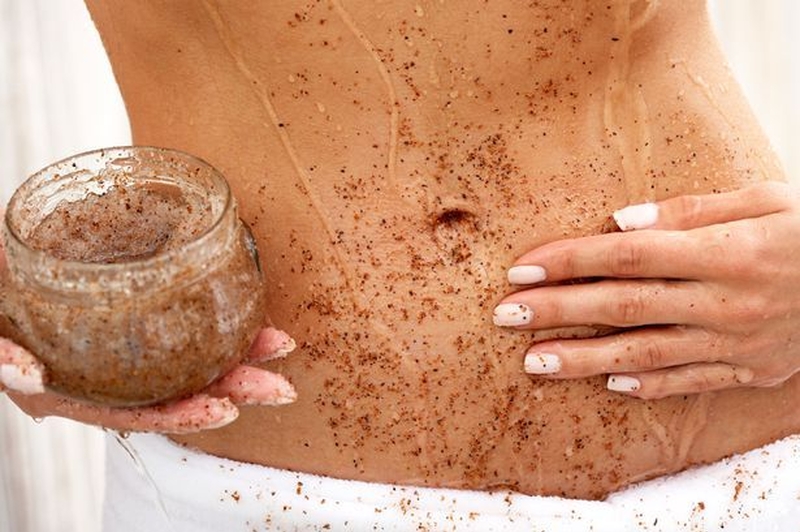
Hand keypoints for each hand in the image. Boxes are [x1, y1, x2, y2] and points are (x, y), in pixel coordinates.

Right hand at [0, 223, 296, 433]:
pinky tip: (243, 316)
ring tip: (279, 344)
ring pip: (183, 359)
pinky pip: (176, 328)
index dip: (179, 415)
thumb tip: (32, 378)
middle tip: (280, 386)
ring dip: (234, 353)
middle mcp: (103, 376)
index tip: (225, 409)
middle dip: (231, 388)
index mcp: (72, 389)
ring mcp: (120, 348)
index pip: (133, 413)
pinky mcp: (130, 315)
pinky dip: (212, 323)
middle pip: (173, 390)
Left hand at [494, 182, 799, 398]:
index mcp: (724, 251)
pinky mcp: (750, 371)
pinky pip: (690, 382)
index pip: (627, 255)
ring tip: (533, 362)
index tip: (522, 267)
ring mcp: (736, 343)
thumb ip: (691, 210)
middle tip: (505, 315)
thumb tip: (620, 221)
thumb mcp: (765, 199)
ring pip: (646, 354)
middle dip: (558, 311)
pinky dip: (648, 386)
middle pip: (623, 307)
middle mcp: (724, 301)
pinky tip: (608, 385)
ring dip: (584, 359)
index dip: (570, 261)